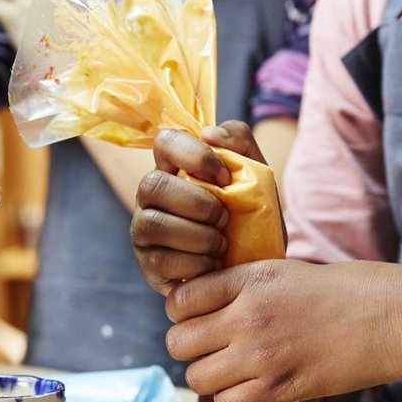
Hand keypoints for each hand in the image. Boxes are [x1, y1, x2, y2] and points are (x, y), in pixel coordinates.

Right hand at [131, 122, 265, 294]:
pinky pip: (162, 261)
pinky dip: (197, 265)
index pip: (166, 141)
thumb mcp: (257, 176)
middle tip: (226, 218)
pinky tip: (213, 265)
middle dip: (198, 204)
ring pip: (154, 224)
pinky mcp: (149, 264)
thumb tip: (210, 134)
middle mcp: (150, 195)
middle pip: (152, 184)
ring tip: (221, 245)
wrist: (255, 267)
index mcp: (173, 167)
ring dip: (200, 236)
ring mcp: (144, 230)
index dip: (195, 155)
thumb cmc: (251, 216)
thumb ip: (241, 143)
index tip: (225, 178)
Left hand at [165, 260, 401, 401]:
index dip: (182, 311)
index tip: (196, 316)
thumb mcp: (286, 272)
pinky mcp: (281, 389)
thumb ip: (244, 287)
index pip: (180, 300)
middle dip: (190, 346)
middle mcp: (247, 317)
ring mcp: (262, 356)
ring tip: (229, 370)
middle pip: (180, 342)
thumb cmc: (345, 291)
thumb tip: (208, 306)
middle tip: (210, 346)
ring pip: (198, 378)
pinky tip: (250, 388)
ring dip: (209, 376)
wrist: (392, 318)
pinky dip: (233, 400)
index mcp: (249, 280)